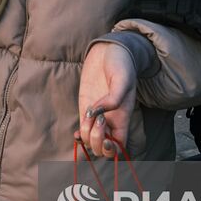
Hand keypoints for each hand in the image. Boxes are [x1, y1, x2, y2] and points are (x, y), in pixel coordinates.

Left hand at [77, 42, 138, 158]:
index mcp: (123, 117)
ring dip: (86, 134)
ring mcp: (97, 116)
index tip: (106, 137)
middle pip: (103, 148)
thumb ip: (114, 97)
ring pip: (90, 141)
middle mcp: (110, 120)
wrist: (109, 51)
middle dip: (96, 141)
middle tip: (97, 120)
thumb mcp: (122, 78)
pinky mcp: (86, 109)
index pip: (120, 145)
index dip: (112, 149)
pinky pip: (82, 131)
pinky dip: (79, 136)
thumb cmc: (121, 64)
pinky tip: (77, 132)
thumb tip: (99, 113)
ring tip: (89, 113)